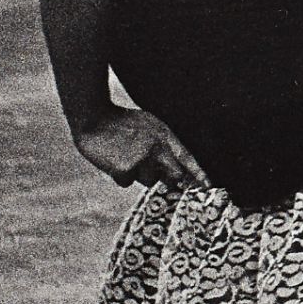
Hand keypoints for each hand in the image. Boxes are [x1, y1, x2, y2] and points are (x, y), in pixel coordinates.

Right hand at [72, 106, 210, 190]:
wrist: (93, 117)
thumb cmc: (120, 122)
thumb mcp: (149, 125)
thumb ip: (161, 143)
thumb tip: (172, 169)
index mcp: (164, 135)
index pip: (187, 157)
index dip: (198, 173)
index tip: (208, 186)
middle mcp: (157, 149)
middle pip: (173, 175)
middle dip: (169, 180)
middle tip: (157, 175)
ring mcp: (142, 159)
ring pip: (148, 181)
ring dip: (138, 175)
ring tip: (124, 156)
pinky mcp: (125, 169)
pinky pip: (127, 183)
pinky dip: (119, 176)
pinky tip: (112, 161)